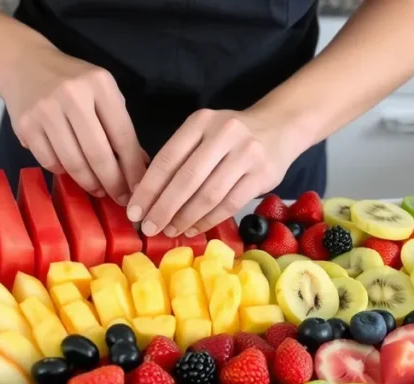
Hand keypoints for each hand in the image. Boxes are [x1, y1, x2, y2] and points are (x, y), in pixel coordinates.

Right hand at [0, 42, 147, 203]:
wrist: (24, 63)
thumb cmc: (71, 81)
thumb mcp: (102, 92)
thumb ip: (120, 126)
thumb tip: (140, 166)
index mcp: (99, 85)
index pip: (122, 135)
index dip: (133, 168)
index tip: (140, 188)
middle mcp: (72, 95)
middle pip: (98, 154)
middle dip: (113, 183)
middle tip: (121, 199)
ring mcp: (45, 111)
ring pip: (73, 163)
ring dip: (89, 183)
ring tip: (99, 189)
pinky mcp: (25, 126)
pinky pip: (50, 162)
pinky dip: (64, 172)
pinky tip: (71, 170)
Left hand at [127, 109, 298, 236]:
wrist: (279, 127)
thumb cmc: (230, 137)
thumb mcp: (203, 134)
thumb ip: (179, 158)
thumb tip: (146, 196)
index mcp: (200, 122)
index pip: (167, 158)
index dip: (148, 188)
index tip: (134, 211)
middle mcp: (223, 133)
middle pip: (186, 179)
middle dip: (163, 208)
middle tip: (148, 227)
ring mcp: (246, 153)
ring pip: (209, 194)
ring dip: (185, 218)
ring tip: (170, 231)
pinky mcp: (263, 174)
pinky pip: (229, 204)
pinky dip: (209, 220)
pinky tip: (194, 229)